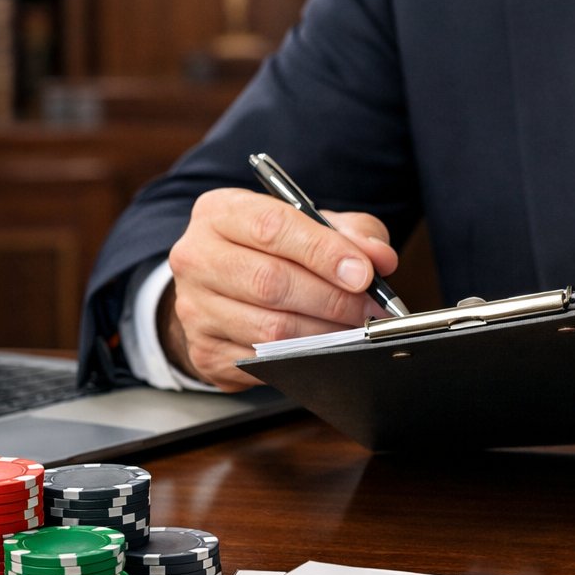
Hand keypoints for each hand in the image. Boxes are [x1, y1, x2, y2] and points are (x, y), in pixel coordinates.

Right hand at [161, 187, 399, 389]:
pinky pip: (262, 362)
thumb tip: (380, 258)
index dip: (323, 252)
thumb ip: (350, 233)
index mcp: (220, 213)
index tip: (363, 273)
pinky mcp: (204, 351)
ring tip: (355, 330)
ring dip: (324, 333)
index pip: (272, 227)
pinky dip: (302, 359)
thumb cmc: (273, 251)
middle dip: (332, 299)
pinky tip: (325, 350)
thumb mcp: (311, 227)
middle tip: (370, 309)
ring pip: (270, 329)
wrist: (221, 290)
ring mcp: (194, 308)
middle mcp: (196, 257)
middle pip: (270, 282)